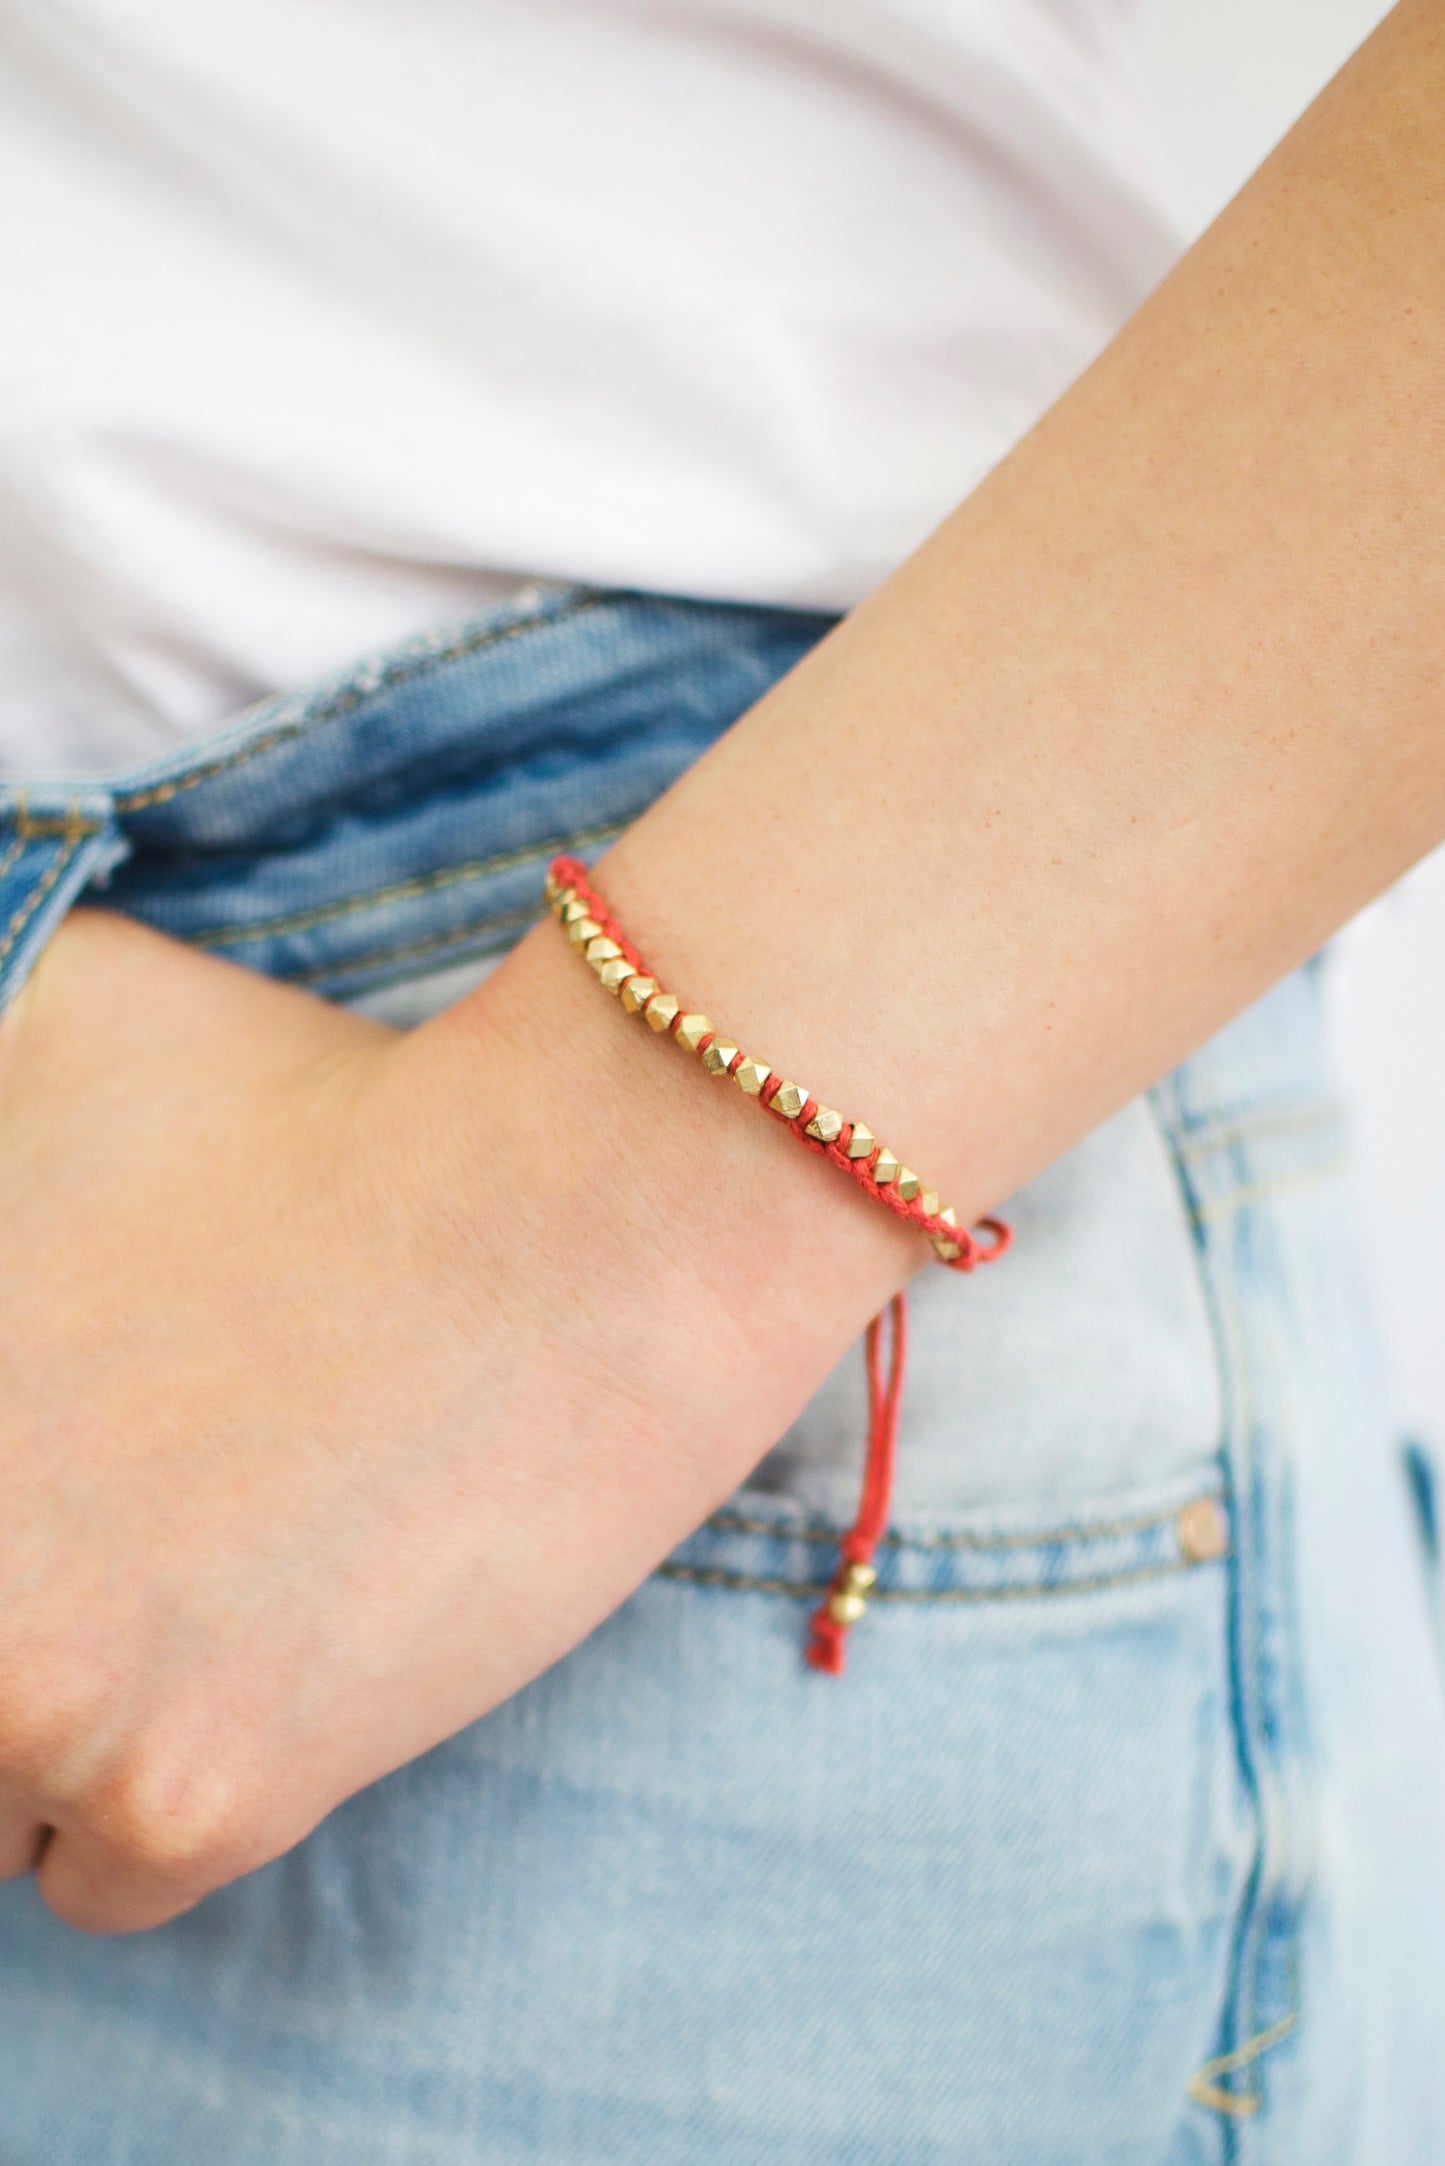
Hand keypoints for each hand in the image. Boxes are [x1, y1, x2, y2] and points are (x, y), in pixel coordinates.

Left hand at [0, 908, 899, 1933]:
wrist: (577, 1213)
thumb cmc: (326, 1099)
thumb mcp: (52, 1023)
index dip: (1, 1511)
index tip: (64, 1500)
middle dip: (21, 1611)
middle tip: (123, 1534)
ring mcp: (34, 1699)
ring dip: (68, 1723)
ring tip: (204, 1583)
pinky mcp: (190, 1797)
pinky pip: (102, 1877)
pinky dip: (173, 1799)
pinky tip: (274, 1659)